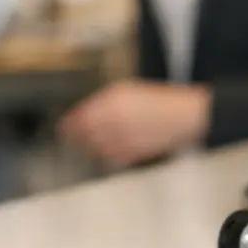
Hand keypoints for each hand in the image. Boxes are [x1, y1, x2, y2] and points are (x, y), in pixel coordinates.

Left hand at [58, 80, 210, 169]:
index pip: (81, 116)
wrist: (184, 116)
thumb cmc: (159, 100)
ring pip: (96, 148)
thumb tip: (86, 111)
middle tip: (71, 136)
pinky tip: (109, 149)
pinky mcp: (133, 154)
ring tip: (92, 141)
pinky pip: (111, 158)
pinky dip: (107, 154)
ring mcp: (123, 139)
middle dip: (76, 136)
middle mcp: (114, 121)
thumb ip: (104, 101)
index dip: (69, 123)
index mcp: (112, 102)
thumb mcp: (128, 90)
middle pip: (84, 134)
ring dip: (91, 145)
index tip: (62, 126)